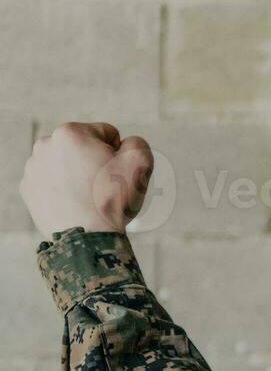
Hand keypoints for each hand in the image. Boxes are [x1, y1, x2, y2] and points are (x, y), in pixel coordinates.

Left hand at [19, 122, 152, 235]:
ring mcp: (33, 167)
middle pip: (84, 148)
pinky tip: (74, 203)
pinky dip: (64, 189)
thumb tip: (125, 144)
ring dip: (79, 174)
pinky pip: (53, 182)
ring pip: (67, 164)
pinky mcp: (29, 187)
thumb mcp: (140, 164)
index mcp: (71, 133)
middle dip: (96, 162)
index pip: (107, 134)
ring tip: (88, 197)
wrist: (85, 238)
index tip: (117, 174)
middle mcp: (45, 144)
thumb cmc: (112, 200)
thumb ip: (137, 143)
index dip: (119, 154)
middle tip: (103, 187)